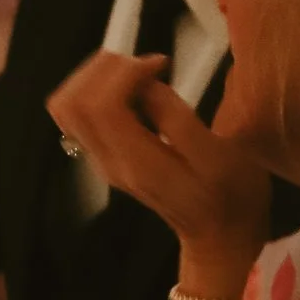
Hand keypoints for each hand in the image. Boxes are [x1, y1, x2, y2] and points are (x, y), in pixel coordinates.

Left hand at [46, 50, 271, 290]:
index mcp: (137, 163)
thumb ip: (178, 119)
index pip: (100, 106)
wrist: (218, 234)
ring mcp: (102, 160)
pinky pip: (82, 114)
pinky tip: (134, 87)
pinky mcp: (106, 154)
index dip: (123, 72)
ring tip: (139, 71)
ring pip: (69, 106)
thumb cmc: (230, 196)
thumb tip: (147, 85)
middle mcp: (109, 162)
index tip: (159, 65)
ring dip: (97, 77)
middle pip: (72, 103)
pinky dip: (99, 89)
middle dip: (103, 69)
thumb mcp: (220, 156)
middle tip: (145, 64)